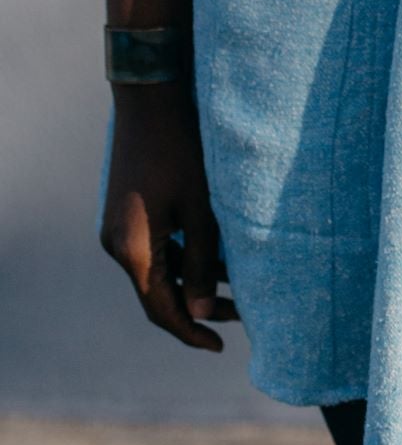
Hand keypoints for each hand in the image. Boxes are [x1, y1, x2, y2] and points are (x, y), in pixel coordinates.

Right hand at [100, 82, 236, 349]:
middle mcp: (118, 244)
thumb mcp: (201, 209)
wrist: (151, 97)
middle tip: (240, 312)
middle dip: (197, 306)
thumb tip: (197, 314)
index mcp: (134, 250)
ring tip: (236, 284)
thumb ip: (200, 264)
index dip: (190, 332)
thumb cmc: (183, 149)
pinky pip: (155, 247)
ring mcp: (118, 228)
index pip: (160, 310)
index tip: (219, 347)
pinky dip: (183, 255)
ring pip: (158, 269)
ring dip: (192, 280)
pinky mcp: (126, 212)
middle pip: (158, 292)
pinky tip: (215, 252)